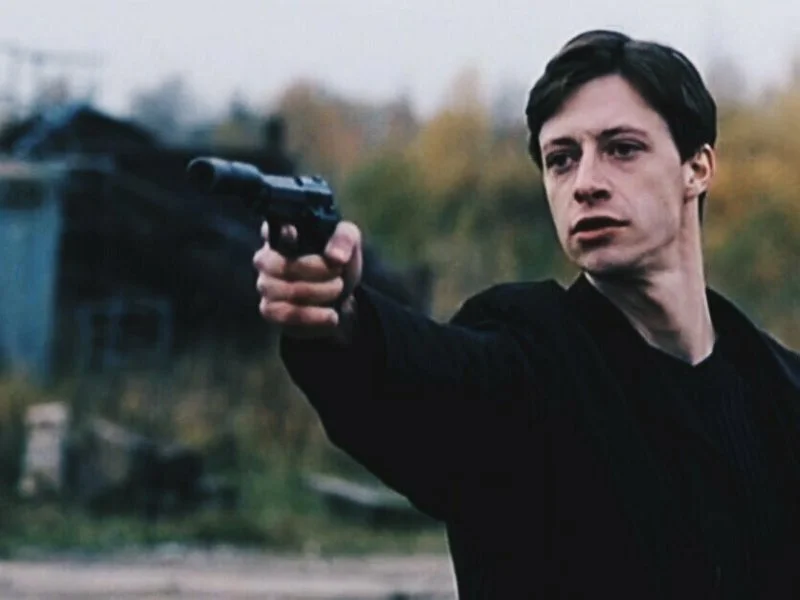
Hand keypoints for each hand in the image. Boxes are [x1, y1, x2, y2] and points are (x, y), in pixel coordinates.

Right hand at [252, 220, 362, 340]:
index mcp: (281, 233)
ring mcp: (265, 285)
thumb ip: (344, 239)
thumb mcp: (350, 243)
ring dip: (314, 292)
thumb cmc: (339, 263)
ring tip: (338, 290)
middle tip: (337, 274)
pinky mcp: (271, 310)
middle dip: (310, 270)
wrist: (345, 297)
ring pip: (276, 290)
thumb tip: (335, 257)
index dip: (280, 235)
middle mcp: (266, 258)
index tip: (294, 233)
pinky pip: (281, 314)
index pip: (268, 230)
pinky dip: (309, 316)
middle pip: (270, 264)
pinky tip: (331, 315)